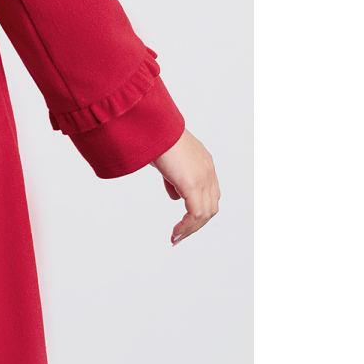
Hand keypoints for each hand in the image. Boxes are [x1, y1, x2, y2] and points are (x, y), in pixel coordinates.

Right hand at [151, 128, 219, 245]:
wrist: (152, 126)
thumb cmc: (152, 135)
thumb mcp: (165, 158)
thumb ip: (172, 175)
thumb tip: (175, 194)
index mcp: (203, 161)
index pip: (208, 192)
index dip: (197, 208)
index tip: (184, 220)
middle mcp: (208, 170)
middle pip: (211, 205)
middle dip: (196, 223)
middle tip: (181, 233)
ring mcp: (203, 177)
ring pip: (205, 213)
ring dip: (191, 228)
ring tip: (176, 237)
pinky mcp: (193, 184)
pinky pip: (196, 214)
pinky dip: (186, 227)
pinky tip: (175, 234)